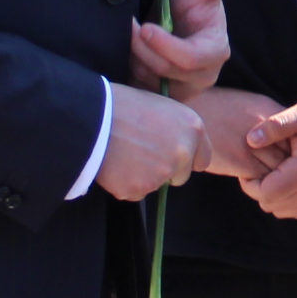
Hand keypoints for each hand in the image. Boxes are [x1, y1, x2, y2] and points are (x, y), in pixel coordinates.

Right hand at [96, 84, 216, 201]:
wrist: (93, 116)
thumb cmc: (124, 105)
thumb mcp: (161, 107)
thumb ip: (176, 130)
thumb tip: (178, 149)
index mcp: (193, 129)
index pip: (202, 160)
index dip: (186, 161)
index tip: (172, 159)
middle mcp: (183, 153)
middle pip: (180, 177)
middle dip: (165, 171)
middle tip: (141, 154)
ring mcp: (162, 173)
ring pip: (155, 184)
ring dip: (142, 176)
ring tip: (123, 153)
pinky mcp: (140, 189)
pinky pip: (134, 192)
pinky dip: (125, 183)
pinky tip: (114, 164)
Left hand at [133, 0, 268, 101]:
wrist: (173, 16)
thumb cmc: (189, 0)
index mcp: (216, 50)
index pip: (190, 59)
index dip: (165, 45)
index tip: (145, 26)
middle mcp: (204, 75)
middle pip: (167, 70)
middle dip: (143, 48)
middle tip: (129, 27)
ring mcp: (186, 89)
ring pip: (152, 81)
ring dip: (136, 57)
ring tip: (133, 36)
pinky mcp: (166, 97)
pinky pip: (144, 91)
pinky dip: (134, 70)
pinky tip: (134, 52)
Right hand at [186, 85, 288, 185]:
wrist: (191, 109)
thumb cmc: (217, 107)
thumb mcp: (248, 104)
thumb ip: (268, 121)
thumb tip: (281, 137)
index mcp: (270, 112)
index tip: (294, 158)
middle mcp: (267, 129)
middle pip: (293, 155)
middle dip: (293, 166)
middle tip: (289, 176)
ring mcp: (255, 146)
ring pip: (280, 171)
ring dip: (279, 179)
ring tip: (274, 183)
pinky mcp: (240, 161)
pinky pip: (263, 180)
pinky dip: (264, 185)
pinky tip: (255, 183)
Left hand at [240, 93, 296, 219]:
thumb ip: (274, 126)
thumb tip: (250, 140)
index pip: (263, 194)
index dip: (249, 183)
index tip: (250, 166)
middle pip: (271, 205)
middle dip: (260, 189)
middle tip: (262, 168)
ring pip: (284, 211)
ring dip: (275, 197)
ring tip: (277, 174)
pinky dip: (291, 201)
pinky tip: (292, 181)